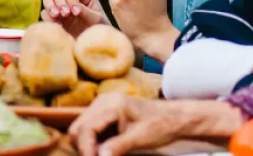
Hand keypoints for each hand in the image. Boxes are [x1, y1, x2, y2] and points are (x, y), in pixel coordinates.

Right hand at [41, 0, 110, 36]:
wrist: (92, 47)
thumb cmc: (99, 30)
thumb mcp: (96, 20)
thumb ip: (86, 12)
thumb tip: (74, 7)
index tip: (76, 13)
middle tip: (65, 14)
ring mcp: (60, 6)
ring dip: (50, 4)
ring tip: (56, 16)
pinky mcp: (53, 18)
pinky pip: (44, 12)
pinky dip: (48, 18)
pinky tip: (58, 27)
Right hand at [69, 95, 243, 155]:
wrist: (175, 118)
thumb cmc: (160, 126)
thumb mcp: (139, 139)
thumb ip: (116, 147)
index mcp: (111, 105)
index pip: (85, 129)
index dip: (86, 150)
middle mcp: (103, 101)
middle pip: (78, 128)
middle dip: (84, 148)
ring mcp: (102, 104)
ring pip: (80, 128)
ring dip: (87, 145)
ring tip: (101, 155)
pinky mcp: (104, 111)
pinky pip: (89, 127)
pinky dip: (92, 141)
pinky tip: (104, 149)